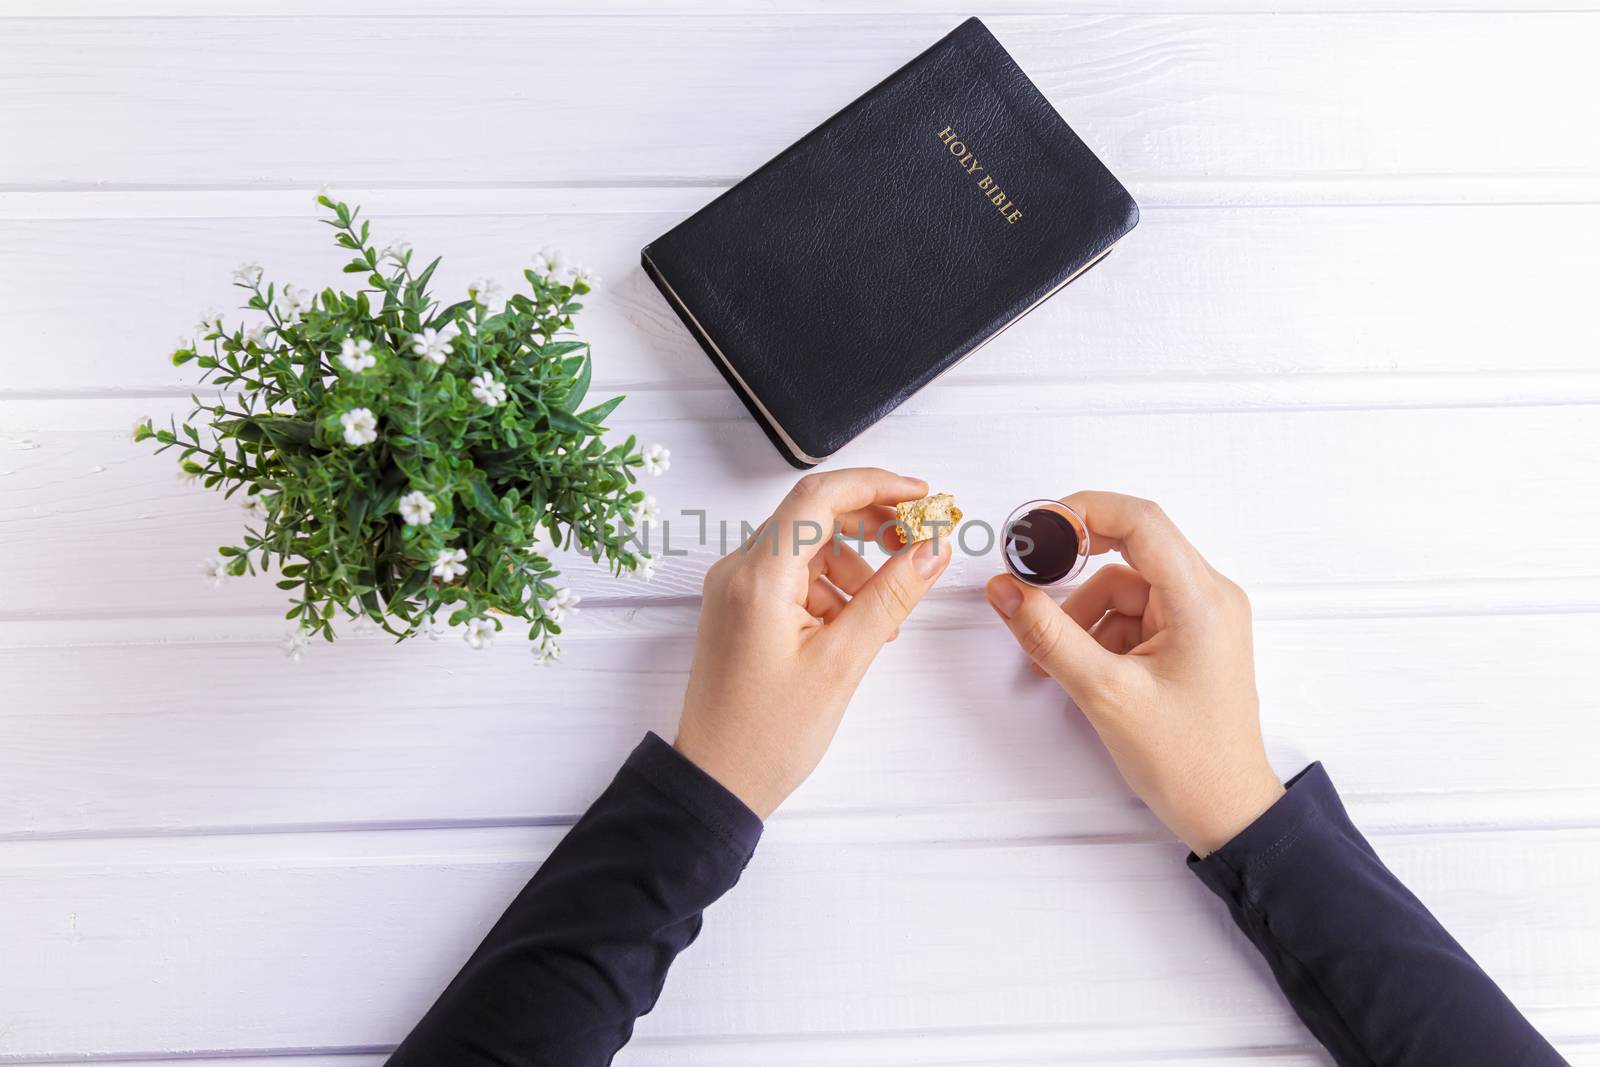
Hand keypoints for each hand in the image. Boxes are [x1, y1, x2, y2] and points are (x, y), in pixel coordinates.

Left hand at [675, 468, 952, 818]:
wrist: (717, 781)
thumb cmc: (766, 734)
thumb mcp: (843, 662)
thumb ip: (891, 596)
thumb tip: (932, 549)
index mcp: (757, 577)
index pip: (819, 497)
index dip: (876, 486)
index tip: (922, 497)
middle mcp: (737, 571)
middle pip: (814, 516)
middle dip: (871, 524)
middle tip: (918, 546)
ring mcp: (735, 589)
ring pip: (808, 548)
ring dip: (854, 566)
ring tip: (882, 617)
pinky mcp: (739, 608)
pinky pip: (793, 576)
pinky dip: (831, 589)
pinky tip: (853, 629)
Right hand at [985, 492, 1282, 855]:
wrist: (1226, 812)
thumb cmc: (1187, 761)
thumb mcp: (1104, 694)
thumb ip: (1048, 635)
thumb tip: (1005, 590)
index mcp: (1202, 600)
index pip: (1141, 520)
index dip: (1083, 512)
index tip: (1036, 528)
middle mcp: (1208, 597)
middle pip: (1128, 551)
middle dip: (1073, 574)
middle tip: (1029, 588)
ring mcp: (1200, 617)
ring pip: (1123, 586)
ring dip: (1082, 615)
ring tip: (1062, 662)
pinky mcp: (1188, 638)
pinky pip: (1132, 613)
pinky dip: (1099, 634)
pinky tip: (1085, 670)